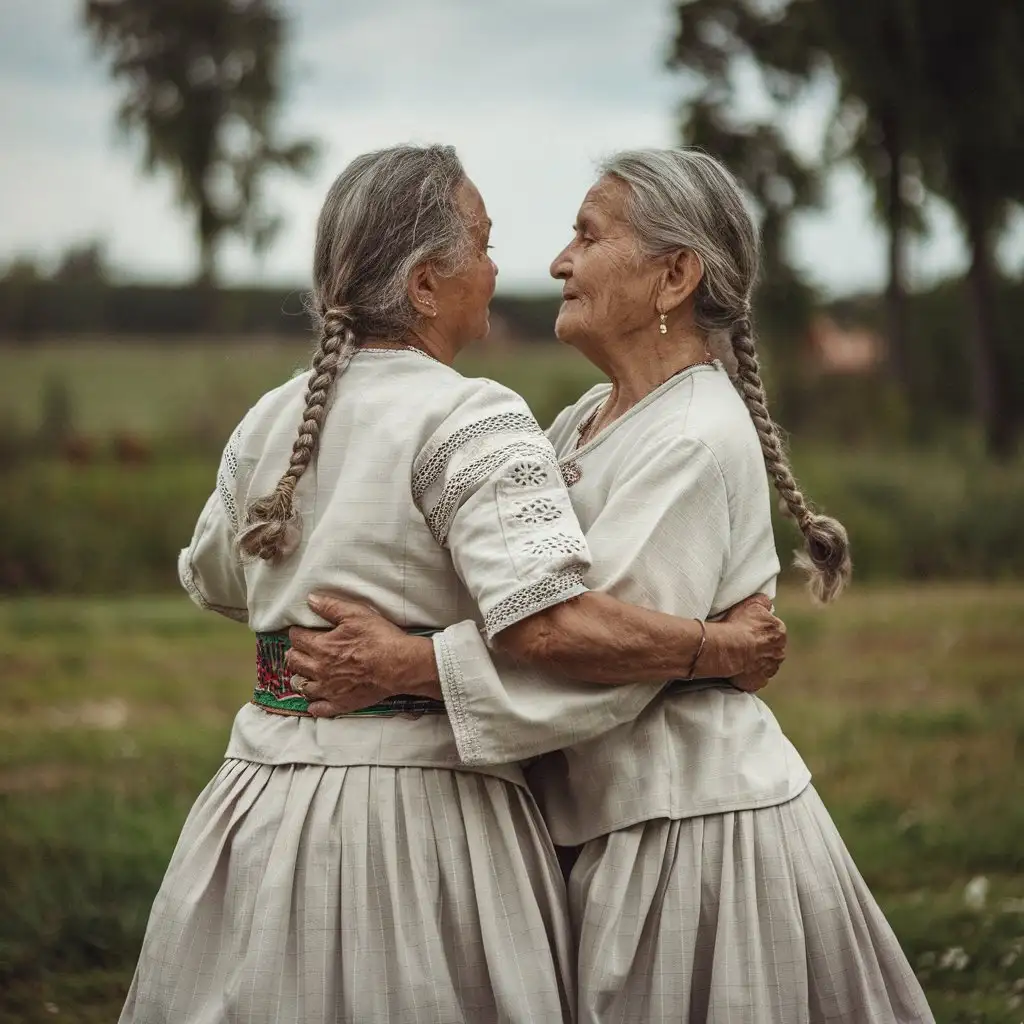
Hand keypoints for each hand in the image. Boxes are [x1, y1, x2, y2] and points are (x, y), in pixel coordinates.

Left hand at [285, 594, 431, 717]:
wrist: (398, 665)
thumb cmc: (379, 638)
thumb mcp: (356, 614)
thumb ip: (330, 607)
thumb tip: (310, 600)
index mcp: (321, 646)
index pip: (297, 638)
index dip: (297, 632)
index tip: (299, 631)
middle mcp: (319, 669)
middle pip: (294, 662)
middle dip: (294, 654)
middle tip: (300, 650)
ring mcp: (328, 689)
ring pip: (302, 686)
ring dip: (301, 678)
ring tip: (305, 673)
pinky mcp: (340, 703)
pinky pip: (319, 708)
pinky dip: (314, 706)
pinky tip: (314, 703)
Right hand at [713, 594, 786, 691]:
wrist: (728, 648)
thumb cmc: (739, 625)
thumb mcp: (752, 603)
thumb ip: (764, 601)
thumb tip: (768, 603)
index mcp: (779, 632)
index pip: (774, 630)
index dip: (760, 630)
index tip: (749, 630)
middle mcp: (779, 652)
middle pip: (771, 648)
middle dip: (761, 647)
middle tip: (744, 643)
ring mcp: (770, 669)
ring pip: (765, 664)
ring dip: (756, 661)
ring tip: (740, 657)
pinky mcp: (759, 681)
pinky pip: (756, 678)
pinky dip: (750, 675)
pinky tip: (739, 669)